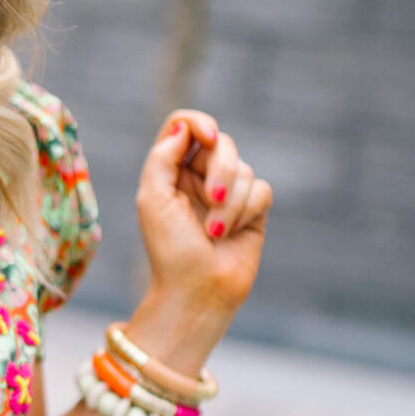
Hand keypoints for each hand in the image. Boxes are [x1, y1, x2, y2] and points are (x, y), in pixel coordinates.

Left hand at [134, 108, 271, 343]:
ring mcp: (227, 192)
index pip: (184, 125)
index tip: (206, 137)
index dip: (199, 123)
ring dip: (229, 202)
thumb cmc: (170, 250)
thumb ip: (162, 157)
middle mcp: (198, 177)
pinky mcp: (253, 210)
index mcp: (170, 170)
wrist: (198, 292)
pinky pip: (261, 190)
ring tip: (213, 232)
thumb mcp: (152, 199)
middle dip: (220, 170)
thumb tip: (184, 126)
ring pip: (244, 169)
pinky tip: (230, 234)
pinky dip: (246, 212)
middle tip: (211, 200)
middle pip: (221, 143)